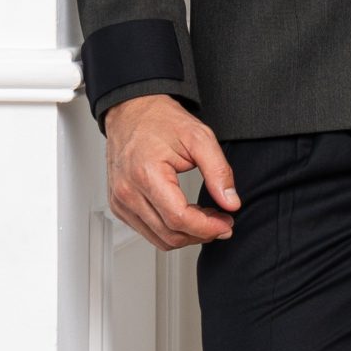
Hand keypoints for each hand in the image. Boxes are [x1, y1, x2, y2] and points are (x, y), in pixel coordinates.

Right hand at [105, 94, 239, 248]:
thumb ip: (219, 171)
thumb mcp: (199, 138)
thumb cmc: (160, 121)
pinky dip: (170, 230)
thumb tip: (230, 202)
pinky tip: (186, 216)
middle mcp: (128, 191)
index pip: (179, 218)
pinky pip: (147, 230)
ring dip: (187, 235)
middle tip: (222, 222)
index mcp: (146, 174)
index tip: (226, 224)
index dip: (207, 227)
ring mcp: (120, 201)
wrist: (132, 111)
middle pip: (169, 234)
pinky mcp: (119, 205)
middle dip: (201, 233)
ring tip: (206, 219)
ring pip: (159, 238)